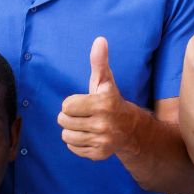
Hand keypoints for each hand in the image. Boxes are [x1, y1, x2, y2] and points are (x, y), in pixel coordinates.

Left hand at [57, 37, 131, 160]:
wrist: (130, 129)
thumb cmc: (110, 101)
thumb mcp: (104, 81)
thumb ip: (99, 61)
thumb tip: (100, 40)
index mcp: (103, 104)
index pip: (66, 105)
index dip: (71, 103)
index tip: (83, 104)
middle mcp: (104, 124)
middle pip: (63, 121)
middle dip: (69, 117)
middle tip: (82, 115)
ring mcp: (102, 141)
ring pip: (66, 136)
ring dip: (72, 130)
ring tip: (84, 126)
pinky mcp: (99, 154)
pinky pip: (73, 148)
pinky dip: (77, 143)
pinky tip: (88, 136)